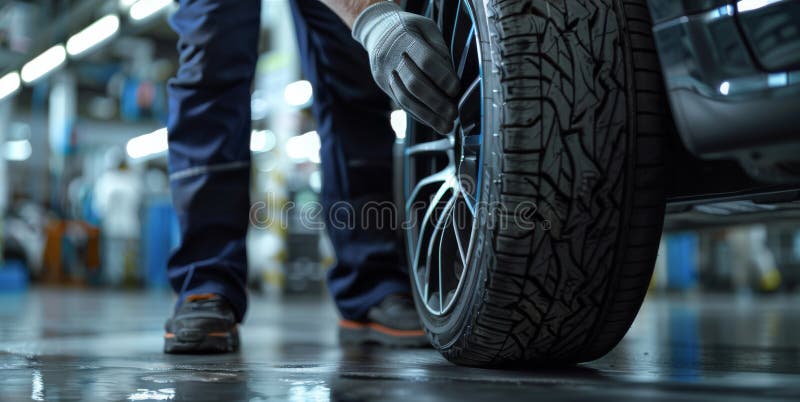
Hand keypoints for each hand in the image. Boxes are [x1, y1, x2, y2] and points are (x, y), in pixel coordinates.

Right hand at [353, 2, 458, 133]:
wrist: (377, 30)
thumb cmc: (408, 28)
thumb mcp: (426, 27)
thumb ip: (439, 47)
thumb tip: (452, 73)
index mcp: (404, 38)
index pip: (424, 60)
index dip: (441, 76)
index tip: (455, 90)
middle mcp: (391, 57)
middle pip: (414, 84)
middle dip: (436, 102)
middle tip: (453, 114)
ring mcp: (385, 74)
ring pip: (406, 99)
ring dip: (428, 115)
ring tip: (446, 126)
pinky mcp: (383, 85)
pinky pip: (401, 103)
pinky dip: (418, 114)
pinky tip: (432, 122)